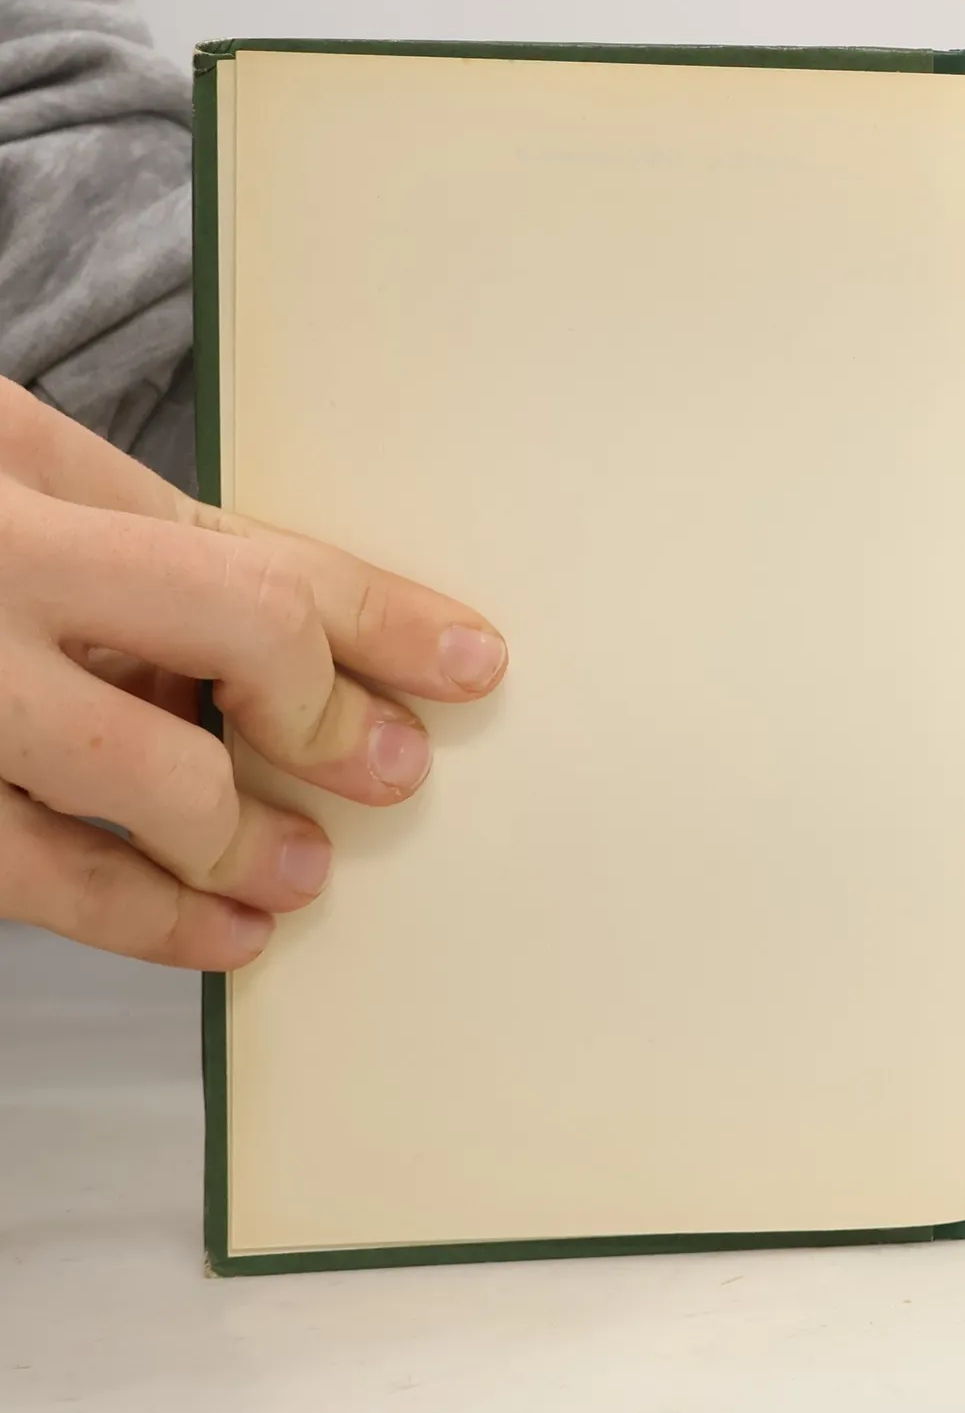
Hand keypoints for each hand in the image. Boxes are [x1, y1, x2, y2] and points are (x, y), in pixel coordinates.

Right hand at [0, 381, 506, 969]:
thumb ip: (128, 521)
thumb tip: (297, 606)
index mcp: (11, 478)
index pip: (252, 546)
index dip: (380, 613)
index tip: (470, 657)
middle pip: (229, 636)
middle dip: (327, 715)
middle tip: (388, 767)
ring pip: (134, 783)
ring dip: (241, 839)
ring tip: (300, 870)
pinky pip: (33, 878)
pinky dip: (142, 919)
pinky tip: (214, 934)